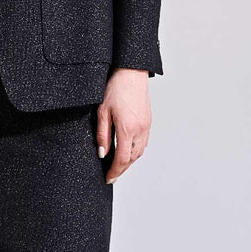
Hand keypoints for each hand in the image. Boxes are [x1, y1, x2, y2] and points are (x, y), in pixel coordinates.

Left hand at [96, 68, 151, 183]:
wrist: (131, 73)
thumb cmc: (115, 88)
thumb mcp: (102, 112)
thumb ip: (102, 135)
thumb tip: (102, 154)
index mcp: (127, 129)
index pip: (121, 159)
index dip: (114, 172)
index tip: (108, 179)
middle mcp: (139, 130)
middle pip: (132, 159)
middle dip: (122, 170)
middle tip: (112, 176)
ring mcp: (146, 126)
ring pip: (139, 152)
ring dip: (129, 161)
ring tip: (118, 166)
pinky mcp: (148, 121)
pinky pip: (143, 143)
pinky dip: (135, 151)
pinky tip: (128, 151)